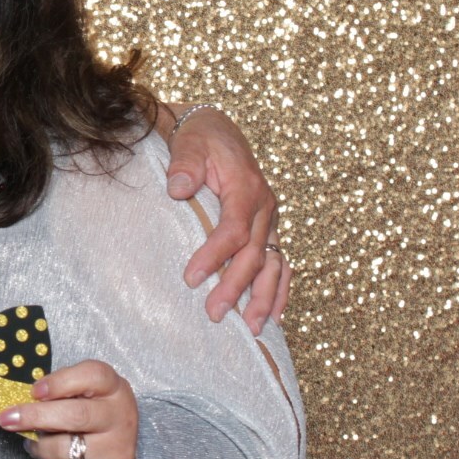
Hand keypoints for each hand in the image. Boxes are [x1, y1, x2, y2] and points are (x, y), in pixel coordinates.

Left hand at [0, 360, 135, 458]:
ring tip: (37, 444)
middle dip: (33, 416)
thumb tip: (19, 401)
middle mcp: (122, 418)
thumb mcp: (85, 396)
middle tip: (6, 419)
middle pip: (75, 415)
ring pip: (63, 450)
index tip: (34, 391)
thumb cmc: (92, 422)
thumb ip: (60, 392)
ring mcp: (118, 452)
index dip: (60, 382)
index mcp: (115, 390)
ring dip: (39, 448)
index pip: (93, 376)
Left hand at [162, 105, 288, 332]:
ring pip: (273, 264)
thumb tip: (178, 188)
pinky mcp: (267, 228)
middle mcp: (265, 207)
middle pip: (254, 254)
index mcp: (246, 188)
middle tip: (213, 314)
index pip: (233, 230)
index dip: (214, 257)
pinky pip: (280, 263)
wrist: (216, 130)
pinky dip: (279, 289)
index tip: (191, 279)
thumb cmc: (200, 139)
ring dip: (263, 297)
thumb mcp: (190, 144)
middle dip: (235, 286)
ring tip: (251, 329)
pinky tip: (274, 316)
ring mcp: (269, 220)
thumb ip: (185, 165)